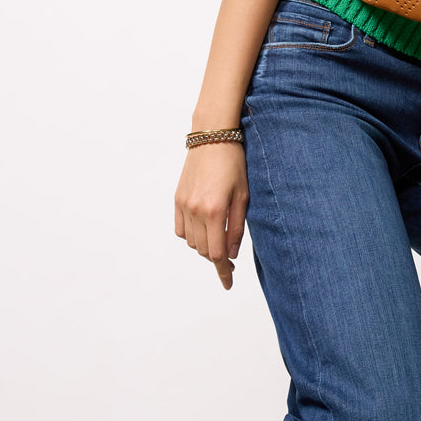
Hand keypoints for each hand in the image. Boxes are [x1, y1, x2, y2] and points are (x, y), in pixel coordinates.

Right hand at [174, 141, 248, 290]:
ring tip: (219, 241)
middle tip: (230, 262)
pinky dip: (190, 236)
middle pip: (203, 250)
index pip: (217, 253)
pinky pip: (180, 229)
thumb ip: (237, 227)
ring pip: (191, 241)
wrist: (212, 137)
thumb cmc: (234, 163)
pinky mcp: (177, 199)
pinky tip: (203, 231)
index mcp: (214, 211)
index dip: (223, 271)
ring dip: (204, 247)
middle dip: (217, 260)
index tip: (228, 283)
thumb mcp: (243, 195)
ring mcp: (183, 205)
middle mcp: (195, 211)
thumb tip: (231, 254)